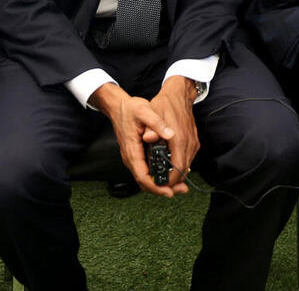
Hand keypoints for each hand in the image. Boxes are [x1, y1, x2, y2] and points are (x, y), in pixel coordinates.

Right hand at [91, 82, 179, 197]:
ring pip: (147, 178)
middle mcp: (131, 158)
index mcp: (132, 151)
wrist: (118, 107)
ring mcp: (134, 158)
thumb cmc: (129, 109)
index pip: (143, 176)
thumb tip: (170, 134)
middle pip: (146, 182)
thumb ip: (156, 123)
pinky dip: (159, 176)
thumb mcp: (144, 111)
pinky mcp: (137, 156)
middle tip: (181, 189)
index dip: (156, 186)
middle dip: (163, 188)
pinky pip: (147, 171)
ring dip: (162, 184)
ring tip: (180, 185)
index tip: (169, 191)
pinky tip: (171, 173)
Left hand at [149, 76, 200, 192]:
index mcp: (179, 139)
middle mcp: (189, 143)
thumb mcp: (153, 113)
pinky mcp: (194, 142)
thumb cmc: (166, 104)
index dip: (169, 181)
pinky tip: (169, 164)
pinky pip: (188, 158)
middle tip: (159, 185)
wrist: (180, 95)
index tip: (160, 185)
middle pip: (183, 171)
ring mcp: (193, 143)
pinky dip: (179, 164)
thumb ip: (151, 127)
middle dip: (172, 181)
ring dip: (176, 173)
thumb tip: (148, 138)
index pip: (178, 168)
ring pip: (187, 166)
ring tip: (162, 177)